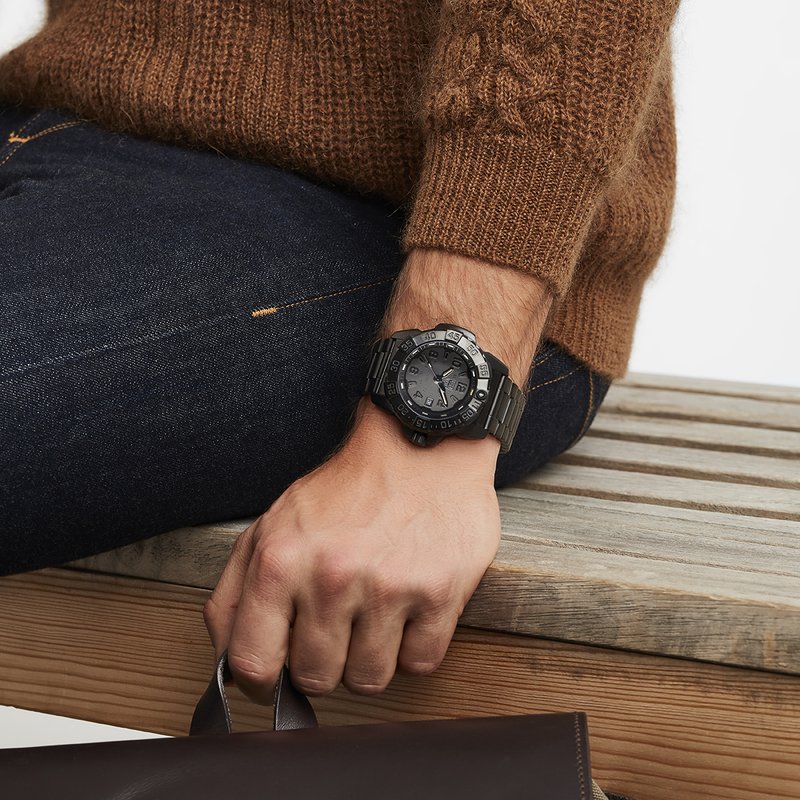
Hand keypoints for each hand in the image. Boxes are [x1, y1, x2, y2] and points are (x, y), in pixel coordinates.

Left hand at [202, 398, 501, 702]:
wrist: (418, 446)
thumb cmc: (346, 490)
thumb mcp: (272, 525)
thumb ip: (237, 591)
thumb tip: (230, 661)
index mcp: (280, 560)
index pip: (253, 662)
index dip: (262, 682)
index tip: (276, 675)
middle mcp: (331, 576)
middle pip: (317, 678)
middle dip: (325, 661)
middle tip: (337, 626)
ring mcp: (388, 587)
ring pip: (369, 679)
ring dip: (370, 656)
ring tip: (374, 614)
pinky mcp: (438, 593)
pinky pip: (420, 664)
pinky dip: (414, 647)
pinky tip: (408, 610)